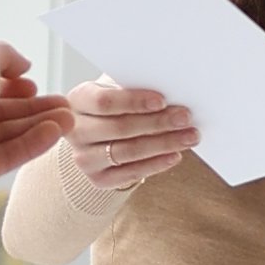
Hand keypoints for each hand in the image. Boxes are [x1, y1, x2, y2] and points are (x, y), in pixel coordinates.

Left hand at [0, 42, 76, 192]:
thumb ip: (6, 56)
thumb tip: (24, 65)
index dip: (12, 87)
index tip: (33, 85)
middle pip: (3, 114)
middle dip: (35, 108)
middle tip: (64, 105)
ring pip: (10, 136)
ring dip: (41, 125)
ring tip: (69, 119)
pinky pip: (9, 156)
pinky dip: (33, 144)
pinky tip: (55, 133)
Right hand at [63, 80, 198, 191]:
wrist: (100, 135)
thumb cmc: (116, 105)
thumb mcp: (118, 89)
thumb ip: (136, 86)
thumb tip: (171, 87)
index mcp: (78, 101)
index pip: (104, 102)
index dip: (134, 101)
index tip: (162, 100)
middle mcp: (75, 131)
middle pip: (119, 128)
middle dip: (157, 123)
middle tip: (185, 118)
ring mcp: (84, 157)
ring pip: (126, 152)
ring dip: (163, 144)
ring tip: (189, 137)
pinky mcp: (97, 178)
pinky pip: (129, 174)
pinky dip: (155, 164)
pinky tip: (175, 155)